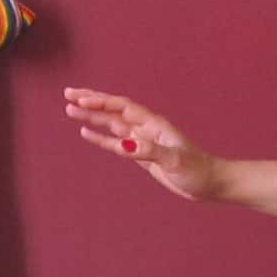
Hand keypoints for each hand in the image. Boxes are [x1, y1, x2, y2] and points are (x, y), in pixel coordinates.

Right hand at [64, 88, 222, 202]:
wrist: (208, 182)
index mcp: (153, 125)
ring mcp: (142, 140)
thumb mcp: (175, 161)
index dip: (101, 102)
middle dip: (91, 101)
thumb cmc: (196, 171)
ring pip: (111, 124)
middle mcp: (146, 128)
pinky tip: (86, 133)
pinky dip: (100, 137)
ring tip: (69, 110)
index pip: (122, 107)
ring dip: (92, 117)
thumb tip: (123, 145)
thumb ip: (149, 151)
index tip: (80, 99)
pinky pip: (116, 142)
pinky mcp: (141, 153)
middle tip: (67, 94)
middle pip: (113, 110)